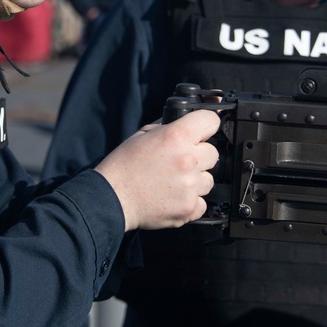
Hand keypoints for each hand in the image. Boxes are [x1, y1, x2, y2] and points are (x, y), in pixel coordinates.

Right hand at [94, 109, 218, 230]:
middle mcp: (187, 159)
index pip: (211, 120)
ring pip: (209, 179)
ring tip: (174, 182)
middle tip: (179, 162)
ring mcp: (190, 186)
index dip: (206, 125)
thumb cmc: (124, 166)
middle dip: (199, 156)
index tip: (202, 131)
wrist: (113, 197)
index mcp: (176, 136)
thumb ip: (168, 126)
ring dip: (196, 180)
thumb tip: (186, 118)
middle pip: (213, 153)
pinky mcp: (189, 208)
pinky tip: (174, 197)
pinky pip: (202, 202)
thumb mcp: (143, 134)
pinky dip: (191, 201)